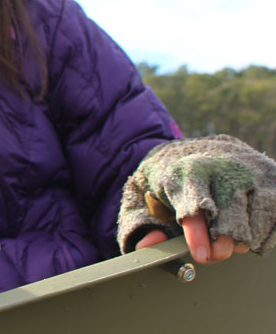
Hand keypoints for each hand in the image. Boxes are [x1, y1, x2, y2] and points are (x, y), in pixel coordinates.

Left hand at [118, 135, 275, 259]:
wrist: (205, 152)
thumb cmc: (177, 185)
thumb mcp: (152, 200)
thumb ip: (144, 225)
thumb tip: (146, 246)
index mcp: (187, 171)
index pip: (195, 206)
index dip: (198, 234)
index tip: (202, 255)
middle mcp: (223, 168)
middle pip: (230, 221)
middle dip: (222, 246)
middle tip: (214, 254)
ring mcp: (252, 172)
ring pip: (255, 225)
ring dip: (242, 240)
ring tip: (226, 234)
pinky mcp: (273, 178)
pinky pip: (274, 221)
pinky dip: (262, 235)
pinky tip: (246, 229)